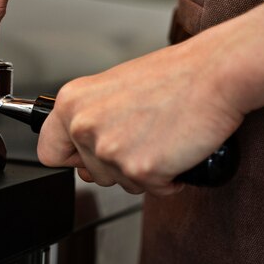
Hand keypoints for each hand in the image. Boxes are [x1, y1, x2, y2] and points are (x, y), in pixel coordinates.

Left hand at [37, 39, 243, 195]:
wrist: (215, 74)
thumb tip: (84, 155)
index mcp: (73, 102)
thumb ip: (91, 119)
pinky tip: (176, 149)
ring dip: (143, 171)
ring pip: (121, 183)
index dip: (72, 158)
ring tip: (161, 137)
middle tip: (144, 136)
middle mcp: (84, 126)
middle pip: (91, 174)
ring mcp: (110, 150)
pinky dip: (168, 178)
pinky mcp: (141, 169)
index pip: (49, 152)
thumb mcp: (114, 88)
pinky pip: (152, 190)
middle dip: (117, 164)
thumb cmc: (174, 76)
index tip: (86, 157)